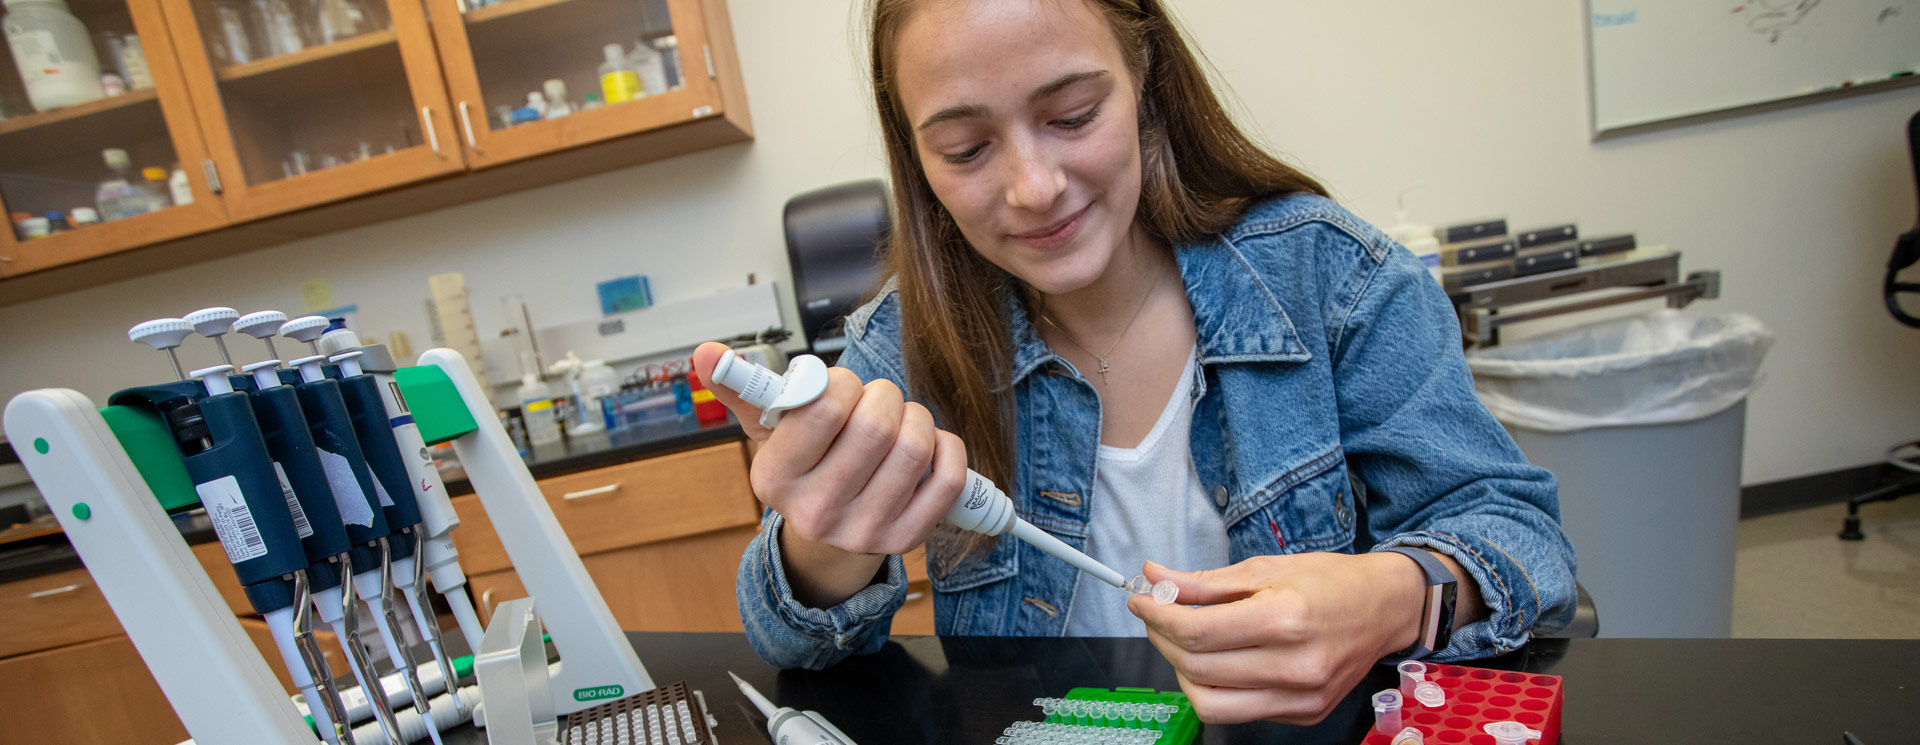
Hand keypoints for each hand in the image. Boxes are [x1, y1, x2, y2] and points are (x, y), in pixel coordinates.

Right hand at [692, 342, 968, 606]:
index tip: (841, 387)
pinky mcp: (907, 539)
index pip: (822, 410)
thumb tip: (706, 352)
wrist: (829, 532)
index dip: (842, 383)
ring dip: (916, 417)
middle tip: (876, 400)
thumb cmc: (804, 464)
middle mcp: (816, 512)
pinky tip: (930, 443)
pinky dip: (948, 447)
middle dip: (884, 396)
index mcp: (774, 479)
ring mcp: (863, 531)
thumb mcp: (769, 429)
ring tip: (901, 419)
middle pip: (875, 427)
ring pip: (914, 448)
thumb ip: (741, 386)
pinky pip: (947, 480)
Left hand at [1126, 553, 1430, 724]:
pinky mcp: (1304, 715)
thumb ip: (1204, 582)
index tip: (1141, 601)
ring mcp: (1301, 697)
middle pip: (1196, 666)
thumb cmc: (1329, 582)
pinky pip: (1239, 712)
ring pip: (1210, 703)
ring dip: (1183, 672)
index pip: (1196, 630)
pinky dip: (1218, 687)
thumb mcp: (1265, 568)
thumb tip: (1154, 577)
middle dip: (1163, 639)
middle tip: (1158, 616)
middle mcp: (1294, 665)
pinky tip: (1223, 660)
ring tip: (1186, 644)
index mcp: (1284, 618)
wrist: (1385, 608)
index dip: (1157, 616)